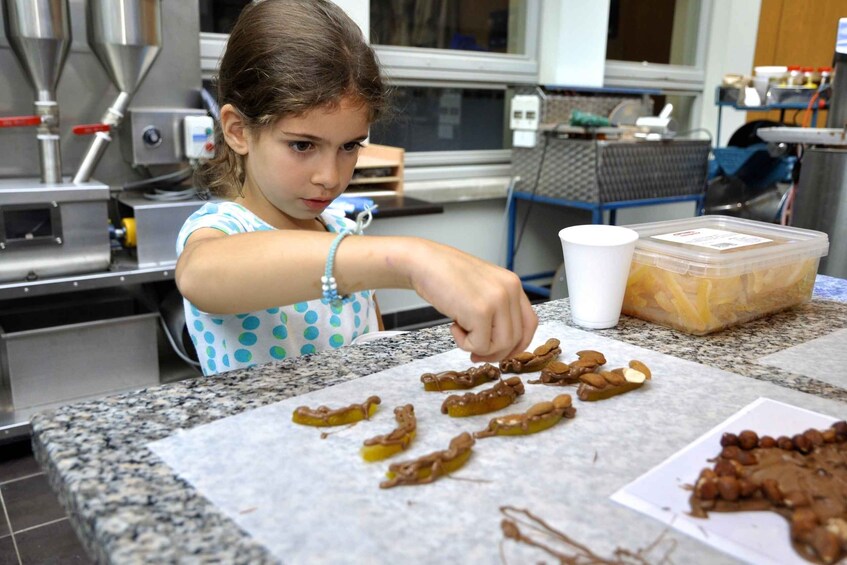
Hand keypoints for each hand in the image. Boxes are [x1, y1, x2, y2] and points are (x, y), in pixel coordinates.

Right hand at [408, 240, 537, 361]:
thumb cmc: (446, 275)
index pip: (530, 324)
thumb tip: (501, 346)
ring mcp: (497, 300)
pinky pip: (480, 345)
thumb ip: (497, 309)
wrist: (424, 262)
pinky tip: (452, 326)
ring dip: (479, 348)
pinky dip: (464, 344)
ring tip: (460, 332)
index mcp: (513, 284)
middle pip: (516, 338)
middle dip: (495, 353)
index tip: (499, 352)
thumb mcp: (482, 287)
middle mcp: (510, 290)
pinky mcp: (481, 311)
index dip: (517, 344)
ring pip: (501, 345)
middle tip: (475, 354)